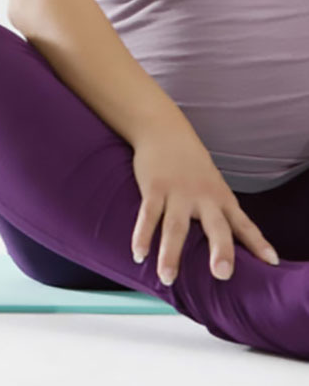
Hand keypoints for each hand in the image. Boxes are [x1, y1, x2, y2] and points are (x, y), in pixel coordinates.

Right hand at [130, 125, 279, 285]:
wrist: (164, 130)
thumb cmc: (190, 163)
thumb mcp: (212, 184)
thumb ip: (219, 211)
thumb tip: (230, 243)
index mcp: (220, 198)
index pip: (243, 223)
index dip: (257, 242)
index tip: (271, 262)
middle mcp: (202, 197)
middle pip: (214, 227)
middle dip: (220, 250)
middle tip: (222, 273)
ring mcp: (177, 193)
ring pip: (175, 227)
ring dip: (170, 254)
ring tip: (168, 278)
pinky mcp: (154, 188)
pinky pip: (148, 215)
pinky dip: (142, 235)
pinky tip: (138, 254)